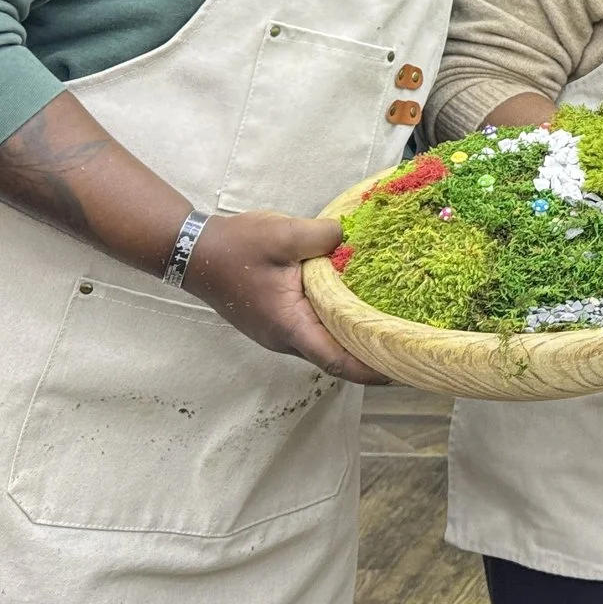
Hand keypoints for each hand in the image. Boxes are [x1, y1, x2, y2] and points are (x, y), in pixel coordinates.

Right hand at [185, 211, 388, 383]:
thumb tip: (352, 237)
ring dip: (354, 341)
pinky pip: (314, 331)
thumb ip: (324, 235)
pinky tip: (356, 309)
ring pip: (325, 344)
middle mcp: (285, 339)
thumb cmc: (235, 247)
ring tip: (390, 329)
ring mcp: (279, 333)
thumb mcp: (284, 233)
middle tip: (409, 347)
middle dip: (372, 357)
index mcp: (290, 326)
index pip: (337, 361)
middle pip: (336, 358)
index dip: (372, 370)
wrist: (193, 252)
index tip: (404, 369)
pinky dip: (338, 327)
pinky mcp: (276, 321)